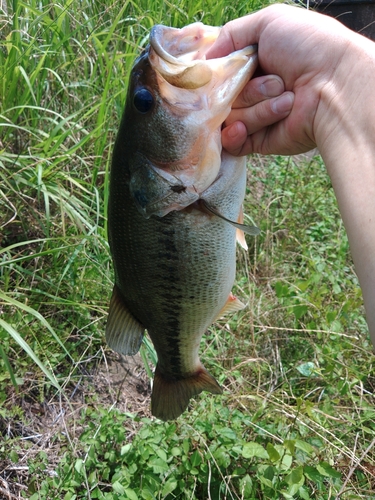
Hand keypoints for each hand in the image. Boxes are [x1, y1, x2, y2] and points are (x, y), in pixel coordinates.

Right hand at [207, 4, 354, 155]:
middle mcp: (253, 91)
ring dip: (256, 107)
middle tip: (276, 81)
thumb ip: (232, 34)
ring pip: (230, 117)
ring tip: (287, 99)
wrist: (335, 86)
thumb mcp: (270, 21)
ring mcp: (256, 117)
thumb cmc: (308, 48)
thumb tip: (206, 58)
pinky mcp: (260, 141)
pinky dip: (236, 135)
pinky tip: (244, 129)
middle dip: (246, 88)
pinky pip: (232, 143)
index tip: (216, 71)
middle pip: (222, 96)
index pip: (220, 72)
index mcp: (255, 64)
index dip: (216, 73)